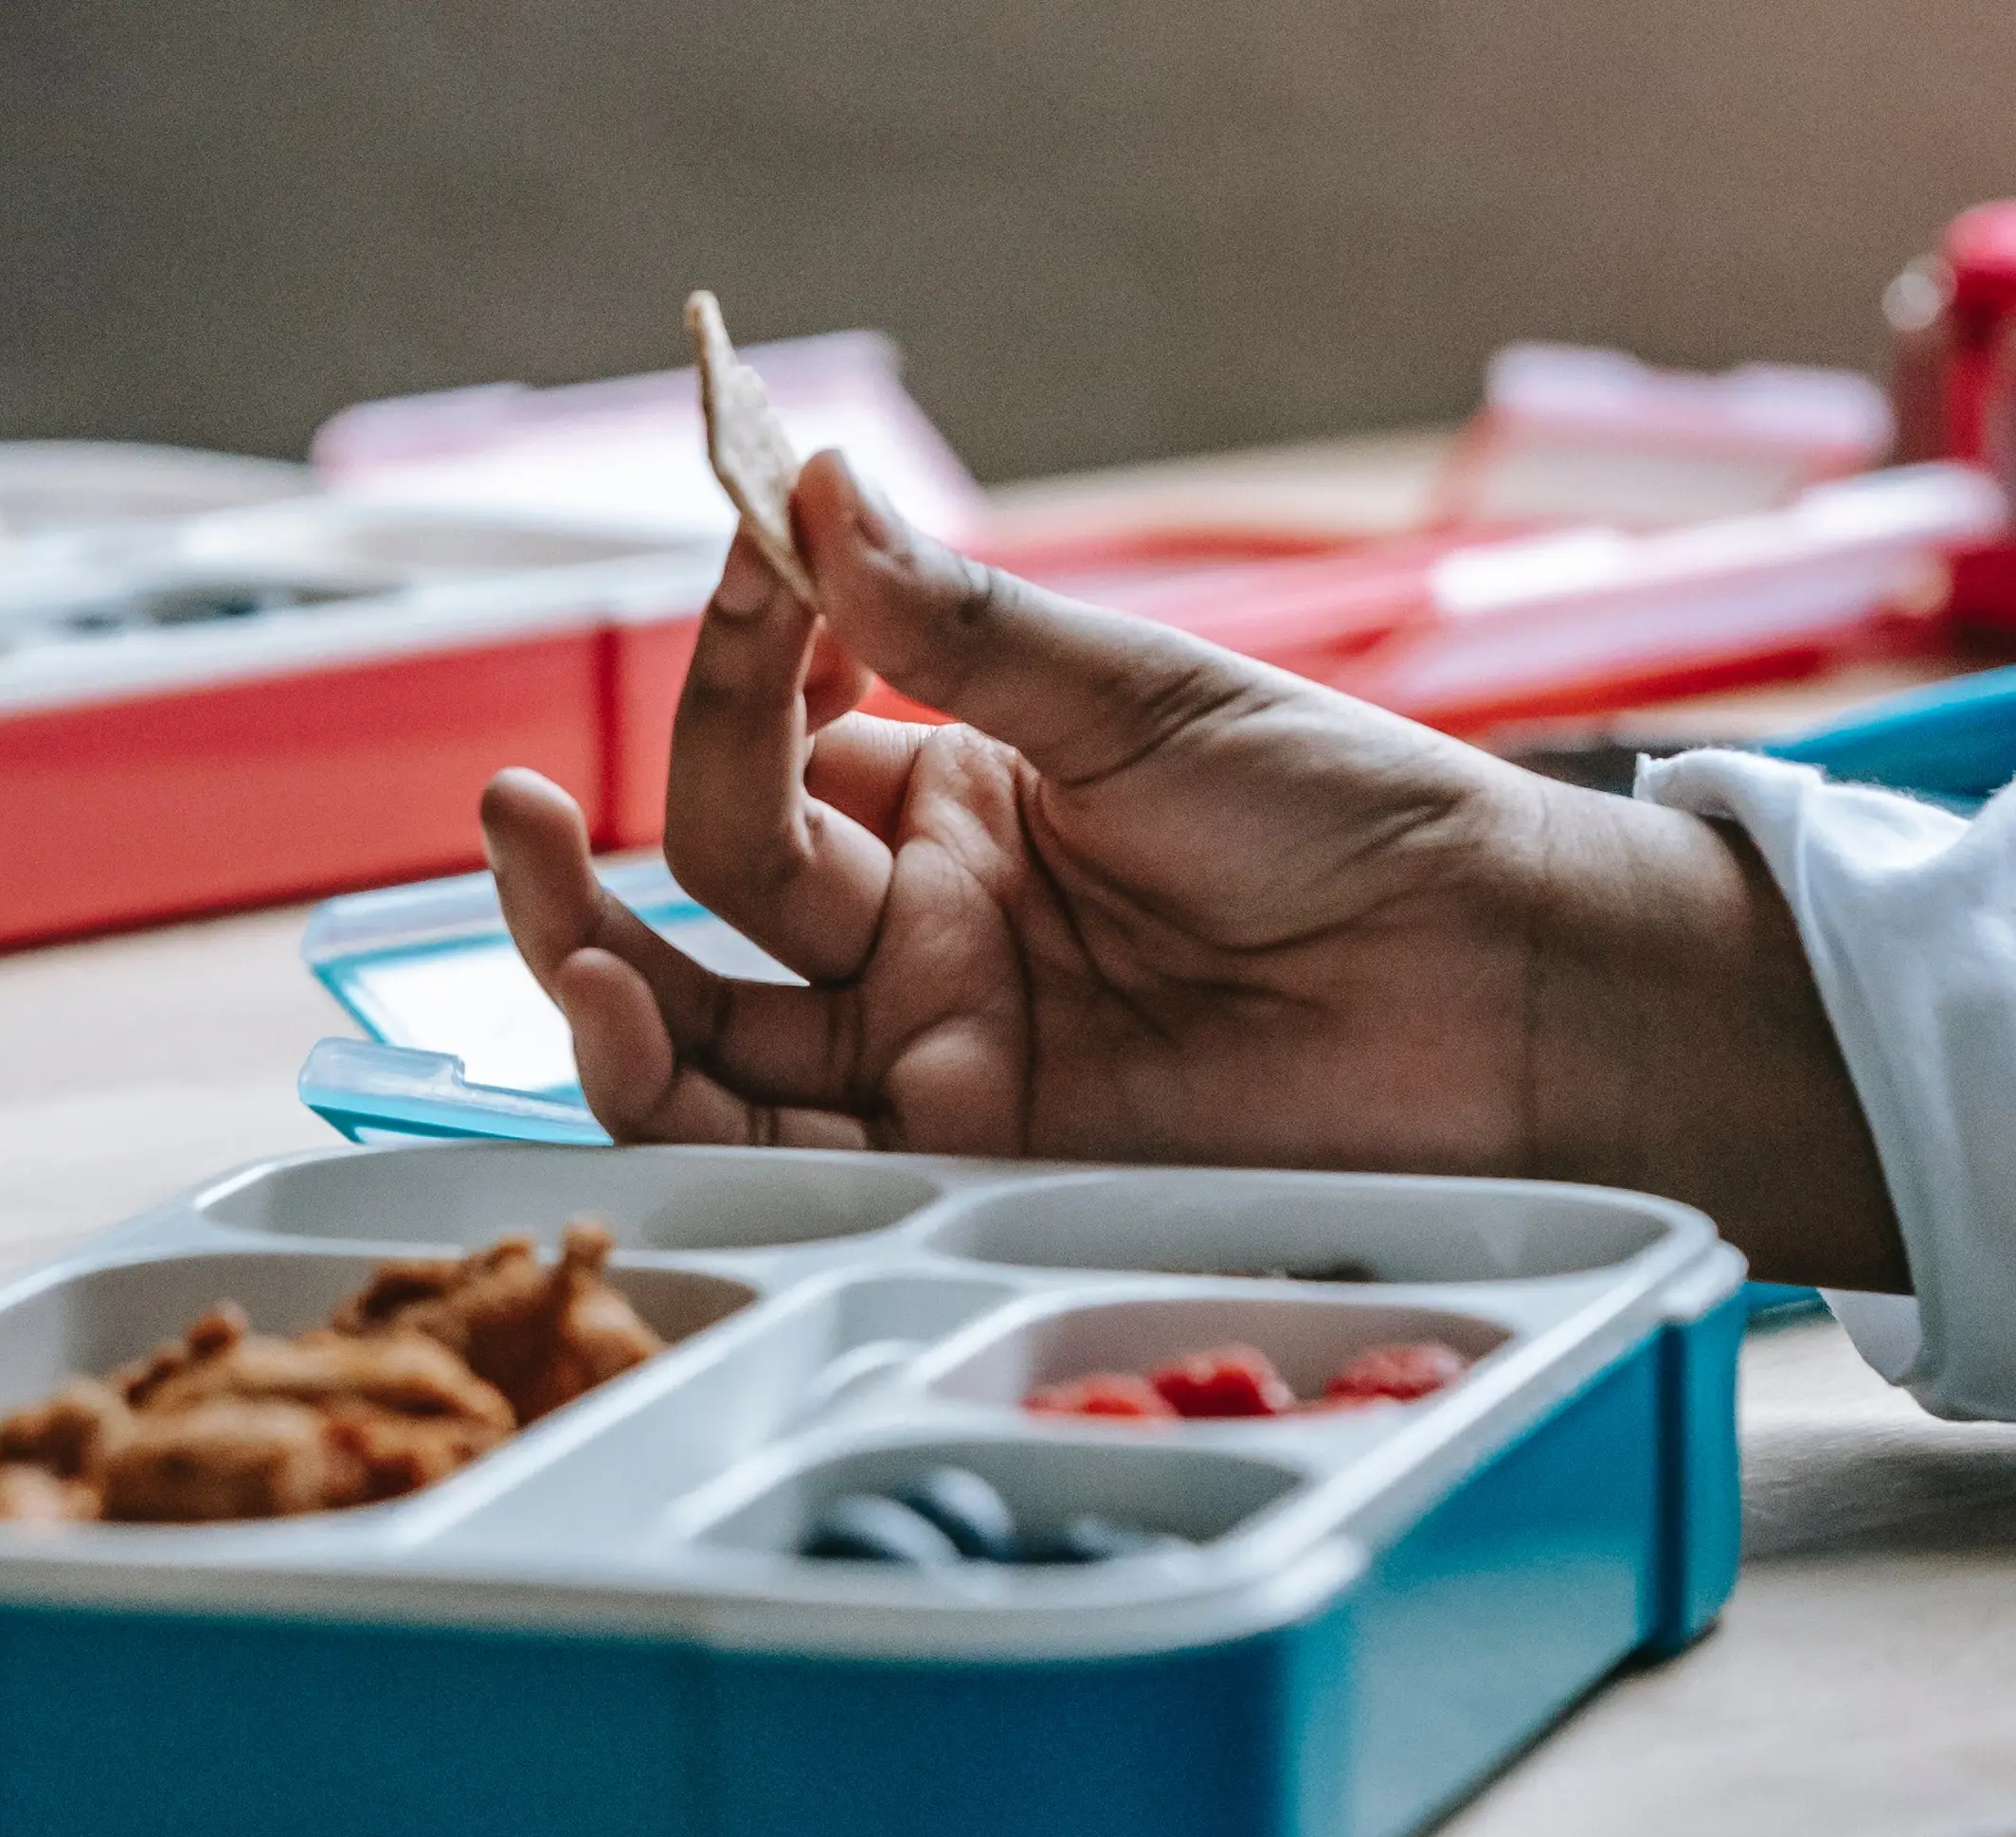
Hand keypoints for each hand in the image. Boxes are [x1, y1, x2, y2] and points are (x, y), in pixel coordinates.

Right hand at [482, 452, 1906, 1288]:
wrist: (1506, 991)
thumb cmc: (1357, 822)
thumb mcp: (1144, 697)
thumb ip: (960, 632)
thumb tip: (816, 488)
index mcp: (956, 799)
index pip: (773, 747)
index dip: (731, 668)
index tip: (734, 573)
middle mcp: (924, 932)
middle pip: (706, 902)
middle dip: (594, 858)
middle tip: (509, 805)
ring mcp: (942, 1054)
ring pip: (716, 1039)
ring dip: (607, 987)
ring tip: (549, 924)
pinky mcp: (977, 1168)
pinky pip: (800, 1161)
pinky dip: (698, 1115)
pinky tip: (633, 1036)